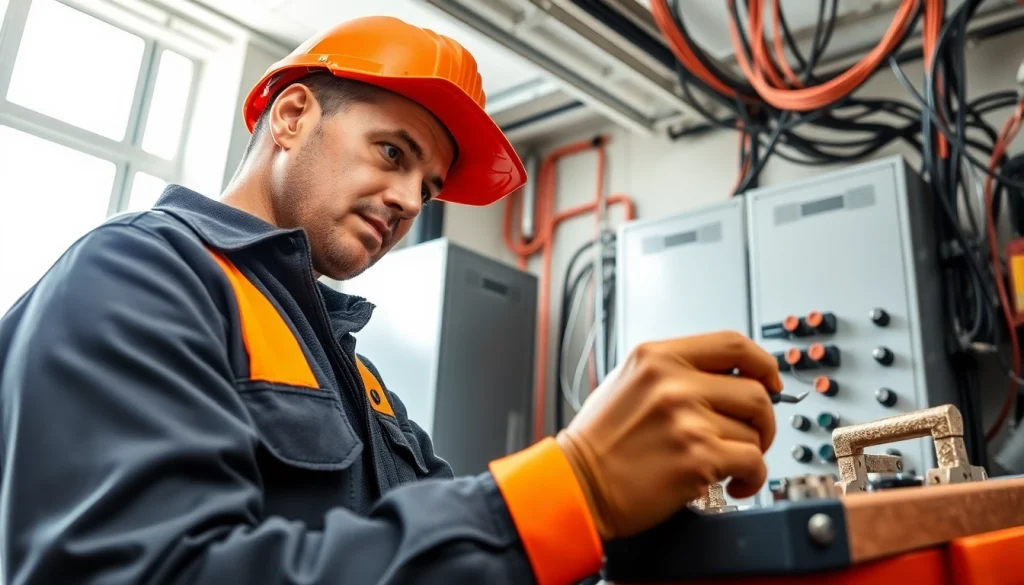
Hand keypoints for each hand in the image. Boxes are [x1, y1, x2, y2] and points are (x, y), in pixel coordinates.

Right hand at [556, 331, 781, 539]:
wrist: (576, 485)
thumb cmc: (599, 442)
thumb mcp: (629, 383)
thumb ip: (675, 373)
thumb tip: (728, 379)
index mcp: (658, 357)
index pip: (734, 344)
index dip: (764, 364)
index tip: (770, 381)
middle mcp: (673, 383)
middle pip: (755, 391)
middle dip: (762, 420)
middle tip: (749, 436)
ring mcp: (687, 419)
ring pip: (755, 431)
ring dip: (749, 452)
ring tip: (726, 463)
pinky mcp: (698, 458)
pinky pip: (754, 462)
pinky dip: (753, 478)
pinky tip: (734, 484)